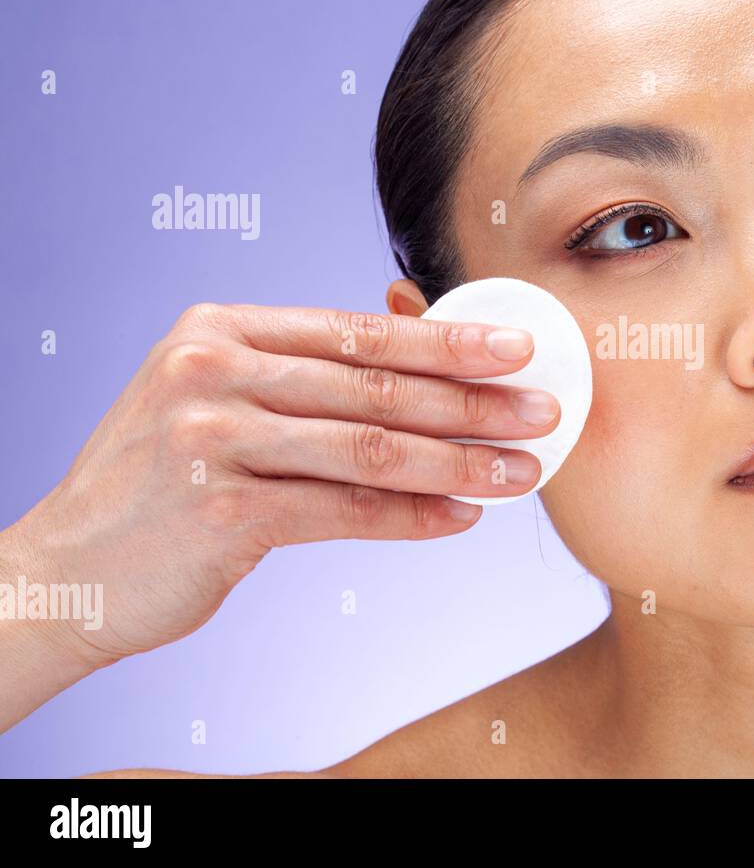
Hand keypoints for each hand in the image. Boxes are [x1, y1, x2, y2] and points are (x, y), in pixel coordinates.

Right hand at [4, 303, 557, 673]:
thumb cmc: (162, 481)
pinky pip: (344, 511)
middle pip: (376, 385)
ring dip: (460, 463)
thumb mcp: (215, 399)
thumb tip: (424, 357)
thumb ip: (302, 375)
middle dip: (473, 400)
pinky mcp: (220, 509)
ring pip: (370, 448)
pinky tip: (461, 518)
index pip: (358, 332)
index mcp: (220, 329)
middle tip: (543, 410)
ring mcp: (212, 438)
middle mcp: (212, 369)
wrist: (67, 568)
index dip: (447, 340)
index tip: (519, 347)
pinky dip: (411, 517)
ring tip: (520, 472)